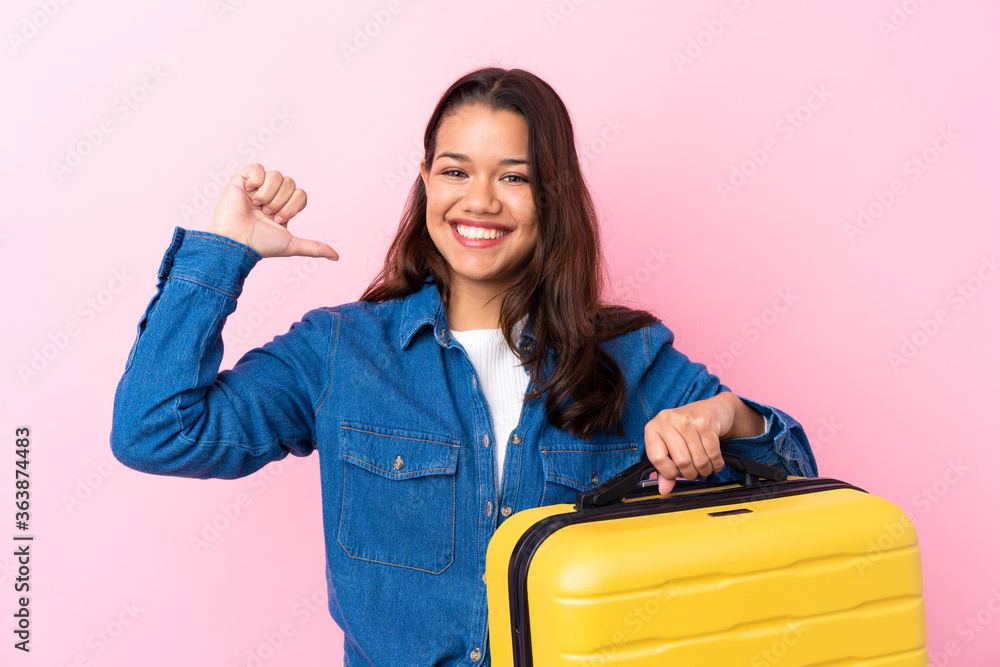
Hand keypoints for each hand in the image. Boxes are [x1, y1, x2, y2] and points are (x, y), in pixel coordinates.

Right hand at [207, 163, 337, 259]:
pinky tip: (249, 192)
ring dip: (269, 194)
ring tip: (257, 206)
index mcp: (283, 207)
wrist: (236, 242)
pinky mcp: (242, 180)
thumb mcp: (291, 245)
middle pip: (290, 183)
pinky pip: (258, 167)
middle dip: (280, 202)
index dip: (293, 207)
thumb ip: (314, 248)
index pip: (301, 194)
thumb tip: (337, 257)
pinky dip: (256, 180)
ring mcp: (257, 187)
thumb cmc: (261, 245)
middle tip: (266, 214)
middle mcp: (272, 195)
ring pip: (276, 175)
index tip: (279, 220)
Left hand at [644, 392, 749, 494]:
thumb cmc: (687, 429)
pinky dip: (716, 463)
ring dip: (705, 469)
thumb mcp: (671, 446)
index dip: (668, 472)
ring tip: (705, 466)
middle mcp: (668, 421)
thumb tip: (664, 490)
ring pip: (698, 460)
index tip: (675, 473)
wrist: (713, 409)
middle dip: (691, 473)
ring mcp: (687, 420)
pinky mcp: (706, 423)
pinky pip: (712, 454)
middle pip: (681, 462)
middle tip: (694, 471)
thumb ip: (665, 468)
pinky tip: (715, 461)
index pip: (656, 458)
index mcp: (653, 427)